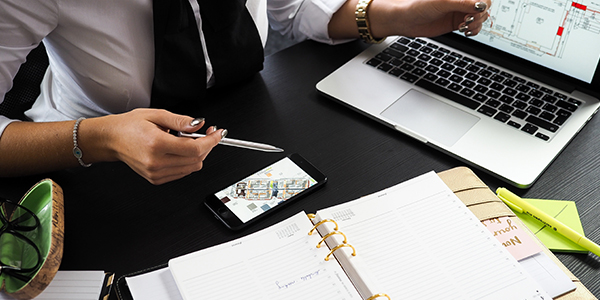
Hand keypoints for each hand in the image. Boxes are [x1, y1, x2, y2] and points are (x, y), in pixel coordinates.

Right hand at [84, 108, 224, 184]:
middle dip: (207, 145)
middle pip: (196, 159)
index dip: (211, 141)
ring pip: (192, 168)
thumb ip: (181, 121)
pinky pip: (182, 172)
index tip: (218, 133)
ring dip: (198, 154)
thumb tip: (199, 124)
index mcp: (157, 144)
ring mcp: (156, 173)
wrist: (112, 140)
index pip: (195, 148)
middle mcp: (156, 162)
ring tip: (188, 140)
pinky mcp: (156, 179)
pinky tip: (179, 150)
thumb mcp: (156, 115)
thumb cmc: (130, 126)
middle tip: (207, 133)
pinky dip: (188, 162)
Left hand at [329, 0, 490, 39]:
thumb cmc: (419, 7)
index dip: (482, 4)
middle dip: (479, 15)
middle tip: (466, 20)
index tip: (476, 10)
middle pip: (484, 7)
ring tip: (463, 26)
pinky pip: (473, 27)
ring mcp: (459, 12)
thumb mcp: (442, 3)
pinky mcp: (456, 23)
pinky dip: (473, 30)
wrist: (405, 21)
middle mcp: (461, 1)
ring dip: (476, 24)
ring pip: (480, 18)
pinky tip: (464, 31)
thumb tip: (481, 5)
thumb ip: (462, 3)